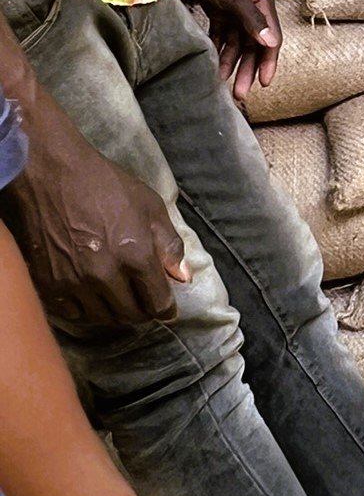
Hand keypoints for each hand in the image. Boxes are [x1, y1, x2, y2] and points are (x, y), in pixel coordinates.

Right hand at [4, 102, 188, 323]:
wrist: (54, 176)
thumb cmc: (107, 186)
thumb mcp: (150, 206)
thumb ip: (169, 245)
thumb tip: (183, 277)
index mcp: (135, 255)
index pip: (157, 302)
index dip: (166, 310)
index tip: (169, 311)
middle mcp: (105, 275)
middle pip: (131, 315)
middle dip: (143, 312)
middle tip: (145, 303)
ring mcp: (74, 283)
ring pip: (103, 318)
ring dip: (116, 313)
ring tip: (121, 300)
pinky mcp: (49, 285)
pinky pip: (74, 314)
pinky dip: (88, 311)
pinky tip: (94, 299)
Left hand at [160, 0, 281, 105]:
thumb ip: (253, 22)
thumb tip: (272, 44)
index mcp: (262, 5)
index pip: (271, 39)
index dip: (268, 62)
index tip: (263, 84)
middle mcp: (252, 8)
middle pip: (253, 44)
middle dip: (247, 68)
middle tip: (239, 93)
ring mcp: (234, 8)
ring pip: (236, 42)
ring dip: (231, 61)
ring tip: (222, 82)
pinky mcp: (217, 7)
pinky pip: (222, 34)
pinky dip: (218, 48)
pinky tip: (212, 63)